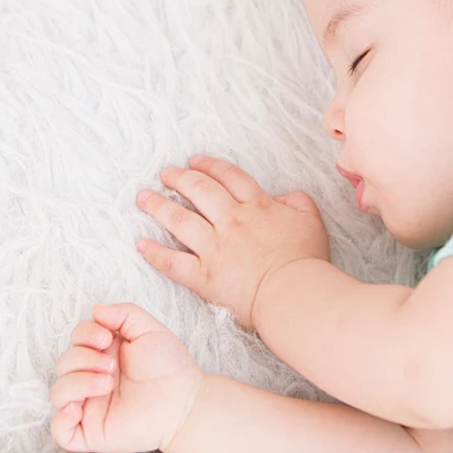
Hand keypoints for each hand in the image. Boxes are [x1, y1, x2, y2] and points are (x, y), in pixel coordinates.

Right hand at [49, 302, 204, 452]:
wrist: (184, 401)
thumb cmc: (169, 366)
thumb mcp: (149, 329)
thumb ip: (124, 314)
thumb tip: (95, 310)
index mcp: (104, 354)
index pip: (76, 339)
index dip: (83, 334)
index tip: (106, 338)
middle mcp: (92, 378)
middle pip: (64, 363)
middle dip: (84, 358)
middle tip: (113, 366)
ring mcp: (89, 406)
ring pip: (58, 392)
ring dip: (78, 382)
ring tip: (108, 383)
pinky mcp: (90, 432)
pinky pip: (59, 429)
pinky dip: (61, 418)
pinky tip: (79, 409)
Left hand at [135, 154, 330, 330]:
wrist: (293, 291)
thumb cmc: (305, 260)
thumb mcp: (311, 221)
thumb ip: (297, 202)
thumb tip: (281, 198)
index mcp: (257, 207)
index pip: (229, 178)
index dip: (210, 166)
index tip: (195, 161)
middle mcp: (231, 221)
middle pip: (200, 191)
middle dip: (179, 178)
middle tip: (165, 173)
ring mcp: (215, 248)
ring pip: (180, 220)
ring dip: (159, 206)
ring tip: (144, 197)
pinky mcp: (204, 276)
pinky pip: (173, 262)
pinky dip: (155, 253)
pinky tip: (141, 244)